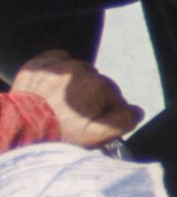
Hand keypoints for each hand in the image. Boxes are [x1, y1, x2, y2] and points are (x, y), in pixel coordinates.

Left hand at [12, 52, 140, 144]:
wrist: (19, 130)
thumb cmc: (60, 135)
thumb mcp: (97, 136)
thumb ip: (122, 122)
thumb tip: (137, 110)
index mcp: (98, 85)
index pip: (113, 95)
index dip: (106, 110)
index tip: (92, 122)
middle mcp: (79, 69)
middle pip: (95, 82)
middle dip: (90, 96)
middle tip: (74, 114)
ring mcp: (57, 65)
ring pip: (77, 71)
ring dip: (75, 84)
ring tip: (62, 102)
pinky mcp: (38, 64)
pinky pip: (57, 59)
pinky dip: (59, 69)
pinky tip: (54, 85)